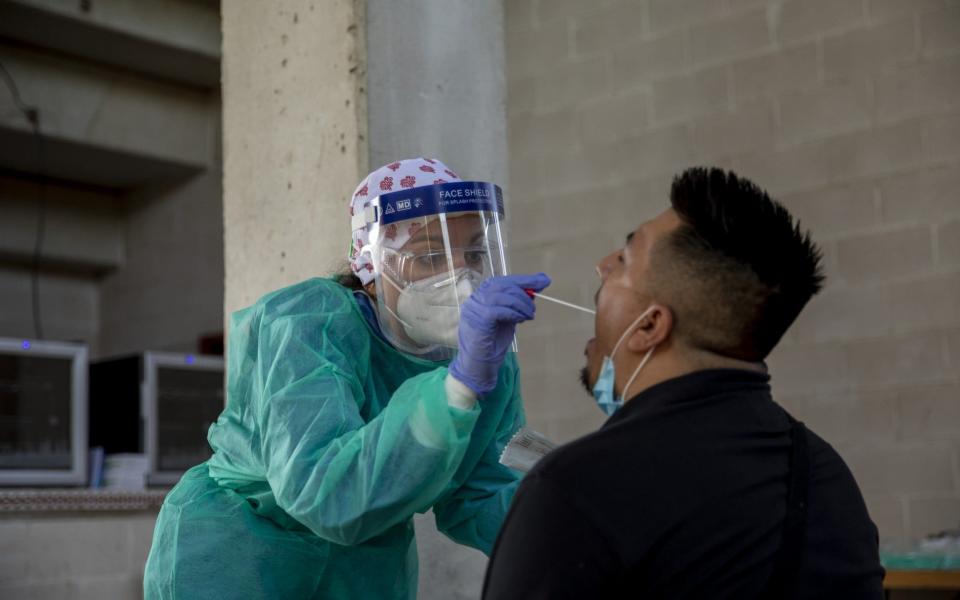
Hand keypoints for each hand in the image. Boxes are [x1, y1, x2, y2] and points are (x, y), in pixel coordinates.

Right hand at [449, 273, 550, 394]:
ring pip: (502, 296)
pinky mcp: (477, 320)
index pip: (502, 281)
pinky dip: (513, 313)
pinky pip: (499, 310)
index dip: (524, 280)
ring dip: (521, 304)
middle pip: (502, 285)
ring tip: (530, 315)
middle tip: (535, 304)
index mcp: (481, 296)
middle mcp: (475, 299)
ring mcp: (474, 308)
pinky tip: (520, 319)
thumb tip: (535, 289)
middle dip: (524, 290)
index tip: (543, 280)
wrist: (478, 366)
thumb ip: (516, 304)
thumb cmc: (492, 343)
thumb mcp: (507, 319)